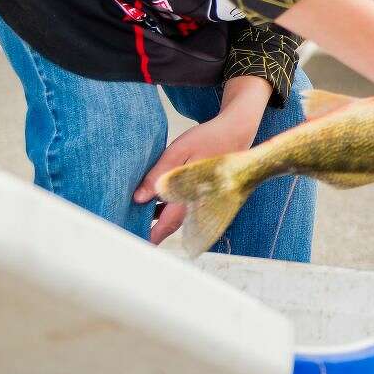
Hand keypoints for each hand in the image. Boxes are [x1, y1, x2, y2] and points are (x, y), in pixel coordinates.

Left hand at [133, 75, 271, 243]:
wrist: (238, 131)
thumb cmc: (209, 139)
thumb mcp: (178, 151)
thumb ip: (158, 175)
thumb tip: (139, 198)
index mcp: (193, 194)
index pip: (168, 223)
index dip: (152, 235)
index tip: (136, 242)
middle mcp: (202, 202)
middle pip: (173, 224)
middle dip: (154, 229)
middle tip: (135, 230)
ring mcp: (208, 200)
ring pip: (181, 216)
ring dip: (163, 218)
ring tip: (143, 214)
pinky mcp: (210, 195)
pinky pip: (189, 207)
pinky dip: (174, 207)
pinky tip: (161, 201)